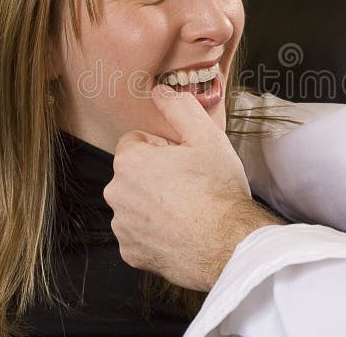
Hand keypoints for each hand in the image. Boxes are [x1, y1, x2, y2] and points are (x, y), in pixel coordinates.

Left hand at [104, 85, 282, 290]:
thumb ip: (179, 107)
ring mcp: (122, 226)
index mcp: (129, 162)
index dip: (163, 148)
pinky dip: (155, 232)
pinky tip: (181, 230)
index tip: (184, 160)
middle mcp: (116, 194)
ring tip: (188, 209)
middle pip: (134, 173)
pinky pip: (139, 234)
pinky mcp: (131, 253)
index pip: (136, 141)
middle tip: (189, 184)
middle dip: (156, 175)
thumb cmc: (217, 190)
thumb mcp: (206, 136)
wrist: (229, 244)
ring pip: (136, 204)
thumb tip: (160, 92)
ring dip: (154, 203)